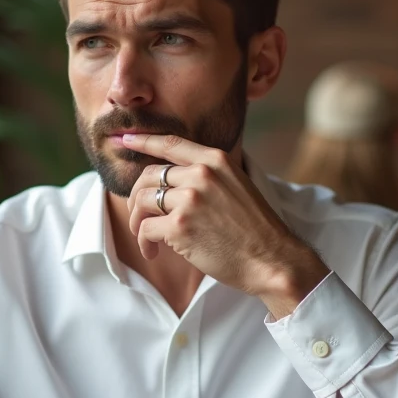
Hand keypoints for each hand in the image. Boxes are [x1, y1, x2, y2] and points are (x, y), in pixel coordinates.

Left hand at [121, 134, 327, 316]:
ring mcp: (190, 199)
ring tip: (149, 241)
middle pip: (147, 175)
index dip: (143, 140)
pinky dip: (144, 243)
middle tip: (141, 220)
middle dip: (137, 199)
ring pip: (141, 201)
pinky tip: (153, 252)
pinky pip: (145, 228)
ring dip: (138, 223)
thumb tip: (169, 180)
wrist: (272, 259)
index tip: (124, 139)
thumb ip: (207, 176)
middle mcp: (201, 174)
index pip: (169, 143)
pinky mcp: (180, 226)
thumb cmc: (254, 229)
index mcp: (215, 161)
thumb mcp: (235, 186)